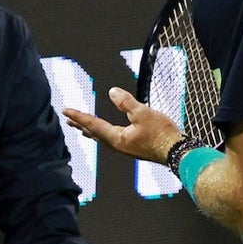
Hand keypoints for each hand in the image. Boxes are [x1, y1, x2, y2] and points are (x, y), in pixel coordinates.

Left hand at [63, 86, 182, 164]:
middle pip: (94, 133)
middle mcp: (117, 145)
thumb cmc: (161, 134)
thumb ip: (126, 102)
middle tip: (68, 120)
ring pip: (102, 138)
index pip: (93, 124)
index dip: (79, 116)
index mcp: (117, 138)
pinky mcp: (133, 148)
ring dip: (91, 131)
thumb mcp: (143, 113)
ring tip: (82, 128)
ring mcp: (125, 148)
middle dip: (81, 125)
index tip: (65, 111)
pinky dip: (103, 134)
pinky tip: (107, 134)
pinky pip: (111, 140)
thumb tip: (112, 92)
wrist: (177, 151)